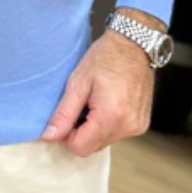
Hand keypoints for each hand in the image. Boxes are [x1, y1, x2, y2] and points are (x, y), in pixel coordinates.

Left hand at [40, 31, 154, 156]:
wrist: (134, 44)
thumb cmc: (105, 58)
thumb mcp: (78, 82)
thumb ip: (63, 113)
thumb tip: (49, 137)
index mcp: (110, 117)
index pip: (80, 148)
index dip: (68, 135)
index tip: (68, 114)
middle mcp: (127, 127)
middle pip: (92, 148)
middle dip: (81, 131)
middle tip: (82, 104)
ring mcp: (137, 127)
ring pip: (104, 142)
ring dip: (95, 128)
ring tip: (96, 101)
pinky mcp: (142, 124)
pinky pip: (117, 135)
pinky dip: (108, 124)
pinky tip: (108, 103)